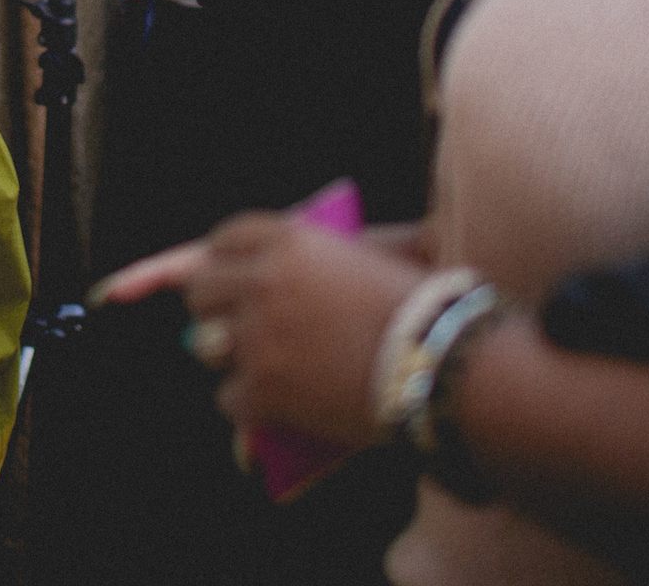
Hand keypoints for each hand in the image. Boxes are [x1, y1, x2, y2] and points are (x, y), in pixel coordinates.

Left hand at [92, 211, 423, 449]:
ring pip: (204, 345)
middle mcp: (263, 281)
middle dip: (215, 308)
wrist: (446, 365)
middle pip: (202, 290)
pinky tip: (282, 409)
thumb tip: (254, 283)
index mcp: (289, 240)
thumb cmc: (421, 310)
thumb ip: (308, 265)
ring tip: (264, 370)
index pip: (226, 239)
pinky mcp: (263, 388)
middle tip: (239, 329)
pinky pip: (229, 399)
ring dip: (230, 358)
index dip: (223, 260)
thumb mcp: (361, 262)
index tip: (229, 276)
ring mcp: (258, 336)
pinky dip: (252, 408)